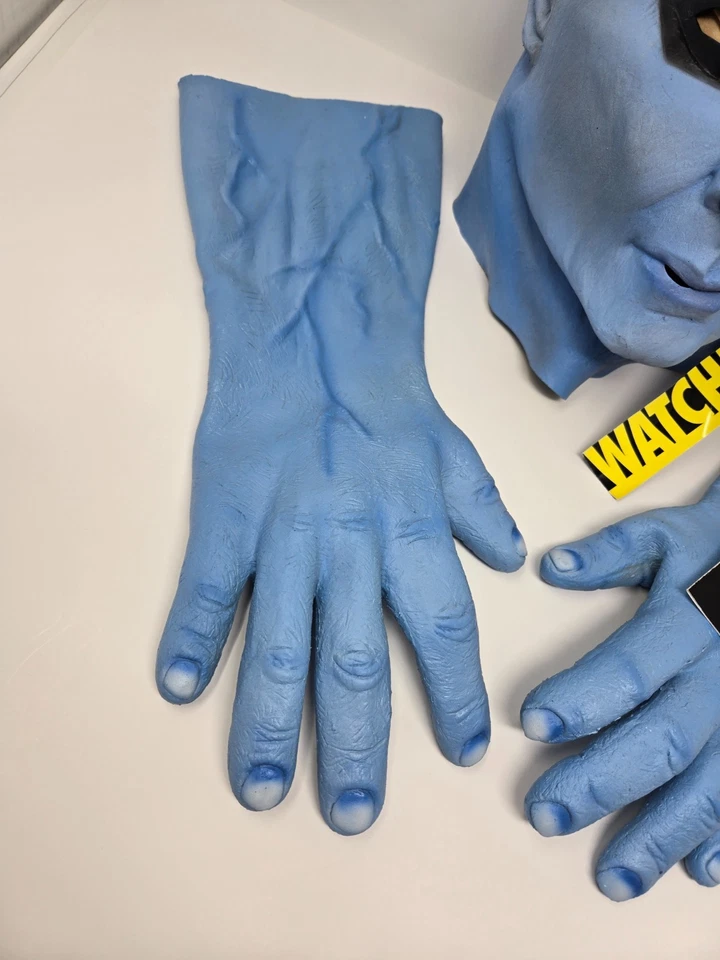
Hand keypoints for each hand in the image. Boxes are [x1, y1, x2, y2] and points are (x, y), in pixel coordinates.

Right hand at [156, 76, 525, 834]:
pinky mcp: (227, 520)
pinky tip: (178, 688)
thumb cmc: (386, 399)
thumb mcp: (453, 449)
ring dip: (269, 724)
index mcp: (412, 533)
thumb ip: (482, 508)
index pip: (444, 631)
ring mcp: (283, 538)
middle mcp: (351, 548)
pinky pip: (205, 589)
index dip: (455, 696)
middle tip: (353, 814)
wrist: (313, 338)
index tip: (462, 752)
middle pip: (356, 662)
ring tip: (265, 789)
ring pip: (276, 645)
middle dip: (357, 745)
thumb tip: (516, 559)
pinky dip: (190, 639)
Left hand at [522, 478, 719, 899]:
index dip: (582, 698)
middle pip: (664, 737)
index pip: (631, 666)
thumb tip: (550, 567)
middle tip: (546, 814)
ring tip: (612, 875)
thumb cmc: (718, 552)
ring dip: (660, 833)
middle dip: (602, 782)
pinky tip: (696, 869)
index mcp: (693, 619)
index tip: (532, 724)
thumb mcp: (670, 537)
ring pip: (710, 782)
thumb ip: (613, 552)